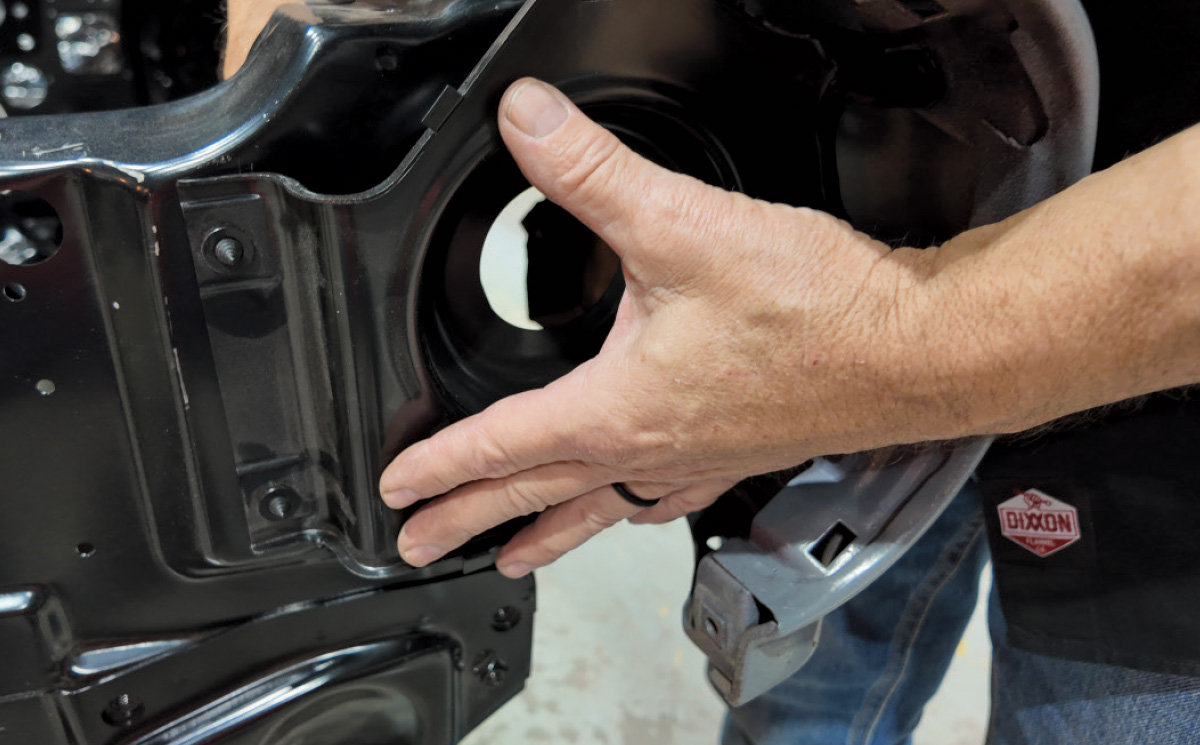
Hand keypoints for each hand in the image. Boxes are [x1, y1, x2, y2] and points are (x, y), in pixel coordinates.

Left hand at [382, 79, 956, 577]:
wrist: (916, 348)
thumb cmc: (819, 309)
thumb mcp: (685, 225)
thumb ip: (594, 173)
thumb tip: (527, 122)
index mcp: (622, 409)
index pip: (503, 445)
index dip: (440, 463)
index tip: (398, 485)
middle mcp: (652, 449)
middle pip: (536, 495)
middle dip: (467, 520)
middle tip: (419, 546)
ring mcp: (696, 461)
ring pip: (597, 511)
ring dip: (544, 532)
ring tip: (510, 556)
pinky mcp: (737, 453)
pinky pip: (656, 502)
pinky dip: (620, 513)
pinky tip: (628, 507)